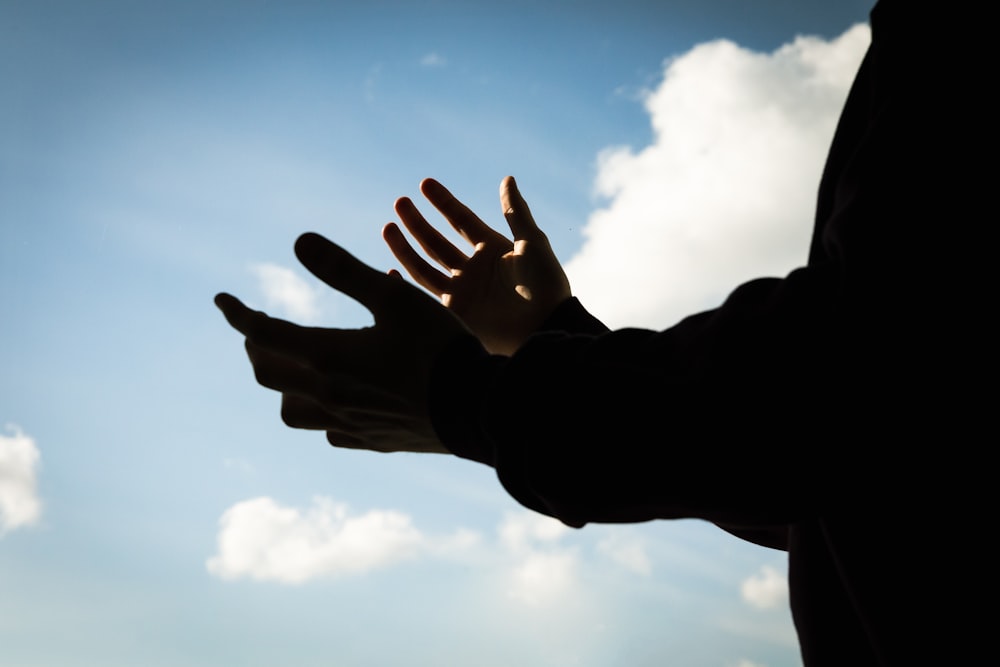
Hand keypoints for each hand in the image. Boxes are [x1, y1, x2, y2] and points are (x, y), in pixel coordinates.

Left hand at [215, 233, 473, 452]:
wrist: (477, 408)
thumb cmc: (439, 347)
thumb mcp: (394, 297)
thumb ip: (344, 270)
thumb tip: (298, 240)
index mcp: (328, 356)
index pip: (262, 333)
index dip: (237, 314)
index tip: (221, 300)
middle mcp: (328, 395)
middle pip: (268, 373)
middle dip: (258, 347)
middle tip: (263, 328)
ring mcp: (348, 423)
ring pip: (291, 411)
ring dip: (284, 384)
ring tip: (297, 365)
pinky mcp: (372, 441)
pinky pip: (329, 432)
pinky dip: (322, 412)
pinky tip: (339, 399)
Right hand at [383, 176, 570, 355]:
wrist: (544, 326)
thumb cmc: (544, 283)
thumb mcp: (531, 242)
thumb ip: (515, 212)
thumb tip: (507, 179)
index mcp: (491, 248)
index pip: (460, 219)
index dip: (443, 202)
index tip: (424, 184)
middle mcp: (473, 268)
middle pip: (437, 241)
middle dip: (418, 222)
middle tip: (400, 202)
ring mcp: (462, 290)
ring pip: (425, 265)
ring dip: (405, 247)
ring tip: (388, 227)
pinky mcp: (456, 313)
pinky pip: (424, 296)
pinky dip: (406, 286)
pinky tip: (389, 273)